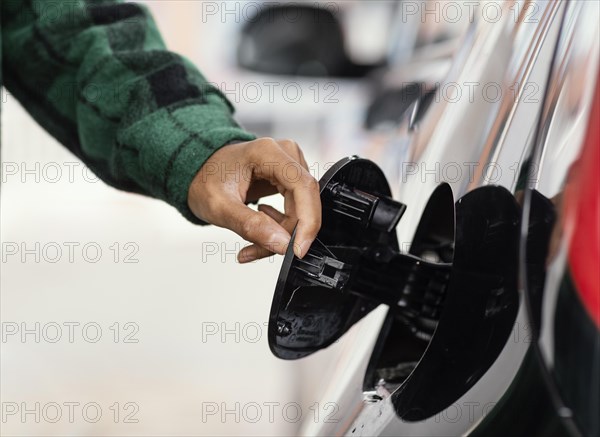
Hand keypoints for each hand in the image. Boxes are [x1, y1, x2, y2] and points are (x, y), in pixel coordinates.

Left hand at [188, 138, 321, 262]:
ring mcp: (290, 164)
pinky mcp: (290, 177)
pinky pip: (297, 208)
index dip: (307, 221)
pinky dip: (282, 227)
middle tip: (264, 250)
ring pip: (303, 209)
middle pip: (305, 200)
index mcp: (267, 152)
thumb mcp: (220, 208)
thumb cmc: (204, 180)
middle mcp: (285, 153)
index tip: (298, 249)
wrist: (198, 171)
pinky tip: (262, 230)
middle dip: (289, 233)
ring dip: (284, 233)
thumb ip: (251, 226)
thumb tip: (283, 244)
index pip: (303, 186)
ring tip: (255, 243)